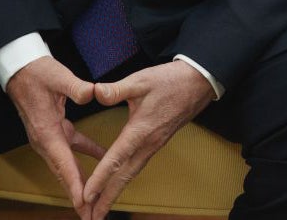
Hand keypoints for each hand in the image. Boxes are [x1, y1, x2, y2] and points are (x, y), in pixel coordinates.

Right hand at [6, 57, 102, 218]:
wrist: (20, 67)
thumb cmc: (37, 72)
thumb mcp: (58, 76)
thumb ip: (76, 87)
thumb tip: (92, 93)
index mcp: (46, 130)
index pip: (62, 162)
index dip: (74, 182)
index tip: (83, 201)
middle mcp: (45, 139)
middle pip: (63, 171)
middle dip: (76, 193)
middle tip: (90, 214)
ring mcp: (48, 135)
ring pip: (66, 163)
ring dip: (79, 180)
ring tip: (93, 198)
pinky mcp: (54, 127)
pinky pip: (72, 146)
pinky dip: (85, 154)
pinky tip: (101, 158)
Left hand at [82, 60, 215, 218]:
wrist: (199, 83)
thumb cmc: (171, 80)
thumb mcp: (141, 80)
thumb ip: (117, 89)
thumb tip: (94, 92)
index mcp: (141, 129)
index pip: (116, 158)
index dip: (100, 178)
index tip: (86, 196)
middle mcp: (148, 143)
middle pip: (124, 177)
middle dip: (107, 199)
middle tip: (92, 219)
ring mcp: (154, 145)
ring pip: (131, 174)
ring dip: (114, 193)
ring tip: (100, 210)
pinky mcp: (157, 142)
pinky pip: (137, 166)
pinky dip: (124, 179)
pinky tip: (117, 183)